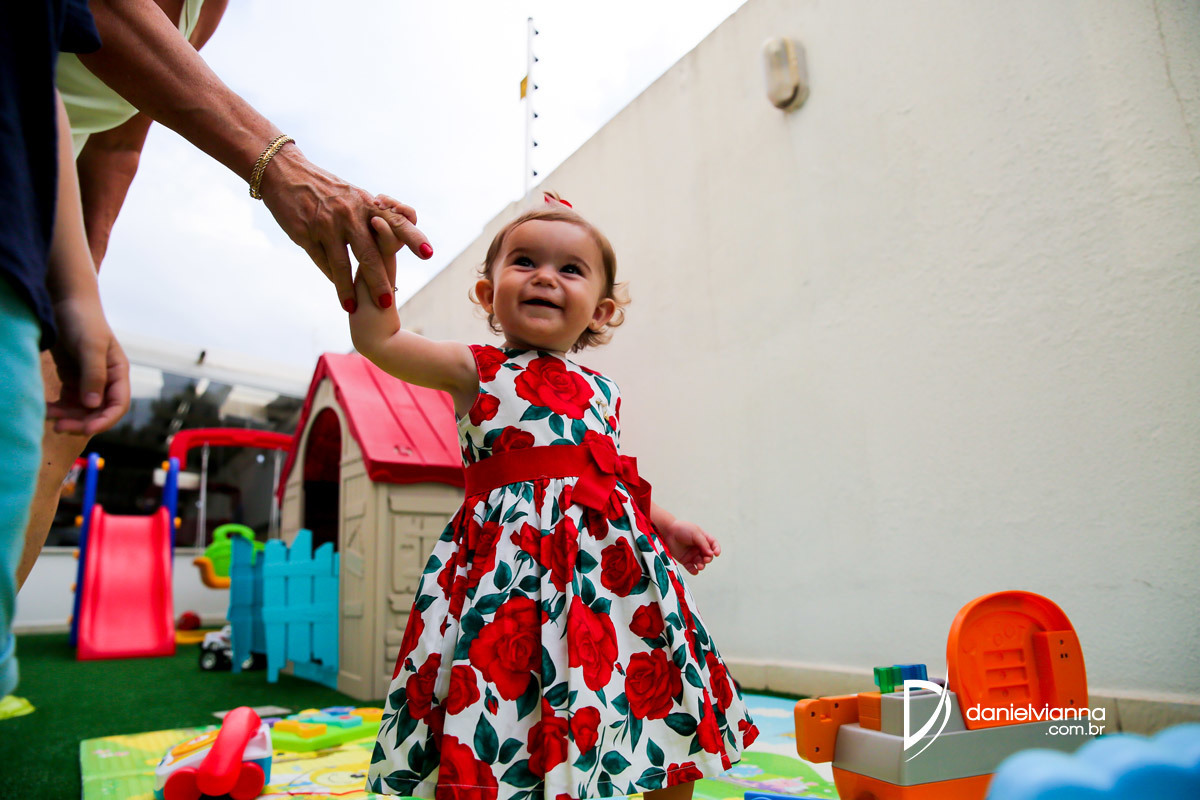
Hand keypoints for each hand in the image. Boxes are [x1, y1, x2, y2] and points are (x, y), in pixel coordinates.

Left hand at [45, 297, 130, 434]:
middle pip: (98, 412)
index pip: (118, 405)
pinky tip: (45, 409)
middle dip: (81, 422)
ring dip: (67, 417)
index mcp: (117, 373)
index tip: (87, 430)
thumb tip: (93, 405)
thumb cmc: (83, 320)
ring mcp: (88, 381)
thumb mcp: (90, 346)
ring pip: (81, 410)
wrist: (65, 302)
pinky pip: (67, 402)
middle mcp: (105, 380)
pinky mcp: (72, 379)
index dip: (105, 420)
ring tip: (48, 416)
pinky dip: (57, 408)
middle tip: (59, 427)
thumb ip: (93, 375)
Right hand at [257, 147, 431, 312]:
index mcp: (366, 204)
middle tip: (386, 303)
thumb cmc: (328, 188)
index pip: (396, 222)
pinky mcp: (305, 233)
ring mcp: (326, 225)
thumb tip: (397, 240)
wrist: (286, 173)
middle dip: (378, 281)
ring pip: (342, 264)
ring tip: (353, 308)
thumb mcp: (355, 196)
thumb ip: (377, 217)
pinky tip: (340, 292)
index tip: (428, 254)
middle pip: (369, 254)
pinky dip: (332, 278)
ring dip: (348, 289)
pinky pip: (322, 261)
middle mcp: (349, 215)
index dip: (412, 237)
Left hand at [660, 518, 720, 574]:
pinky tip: (695, 571)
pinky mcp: (685, 560)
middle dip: (708, 559)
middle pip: (708, 556)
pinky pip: (691, 568)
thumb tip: (711, 554)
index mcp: (703, 539)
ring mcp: (692, 554)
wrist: (668, 531)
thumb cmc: (682, 529)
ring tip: (700, 566)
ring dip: (702, 566)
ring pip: (701, 563)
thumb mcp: (695, 533)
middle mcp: (699, 548)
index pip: (713, 545)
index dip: (717, 549)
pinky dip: (694, 571)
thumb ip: (703, 543)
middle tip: (706, 559)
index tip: (716, 553)